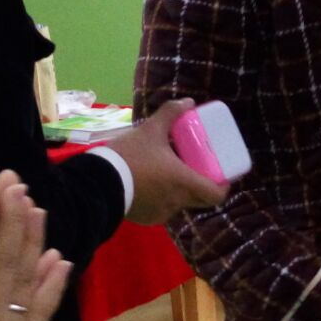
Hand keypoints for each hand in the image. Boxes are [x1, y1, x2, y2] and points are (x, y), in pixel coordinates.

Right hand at [109, 99, 230, 225]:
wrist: (98, 182)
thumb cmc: (130, 156)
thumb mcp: (150, 130)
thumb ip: (170, 113)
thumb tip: (189, 102)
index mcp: (184, 182)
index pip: (216, 195)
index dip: (222, 186)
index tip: (220, 175)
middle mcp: (178, 201)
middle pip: (200, 198)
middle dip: (200, 184)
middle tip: (195, 168)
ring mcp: (162, 212)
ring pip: (180, 202)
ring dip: (178, 191)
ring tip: (168, 174)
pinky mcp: (148, 218)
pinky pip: (162, 208)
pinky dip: (161, 198)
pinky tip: (150, 185)